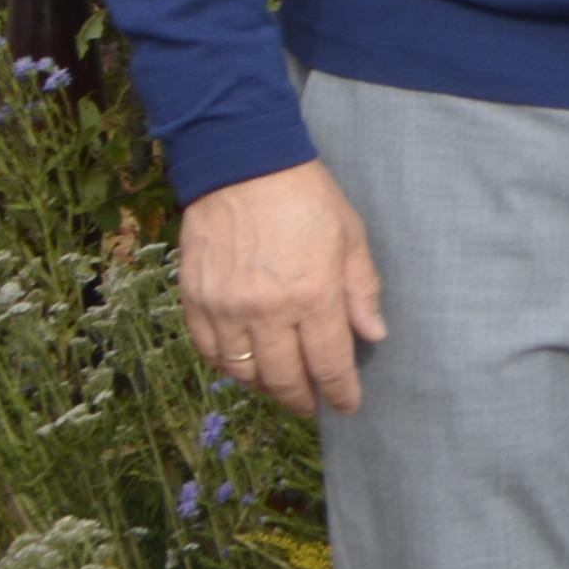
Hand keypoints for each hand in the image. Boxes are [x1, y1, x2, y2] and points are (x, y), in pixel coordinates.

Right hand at [180, 159, 385, 417]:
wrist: (242, 162)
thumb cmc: (306, 196)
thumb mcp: (350, 237)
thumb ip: (362, 291)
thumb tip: (373, 336)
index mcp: (313, 295)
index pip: (329, 364)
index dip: (340, 393)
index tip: (348, 406)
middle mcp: (267, 310)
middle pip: (284, 378)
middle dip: (302, 399)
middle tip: (312, 404)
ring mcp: (226, 307)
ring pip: (244, 372)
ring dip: (265, 388)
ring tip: (280, 387)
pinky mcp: (195, 299)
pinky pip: (210, 351)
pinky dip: (228, 367)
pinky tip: (244, 366)